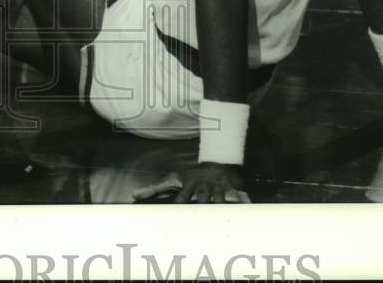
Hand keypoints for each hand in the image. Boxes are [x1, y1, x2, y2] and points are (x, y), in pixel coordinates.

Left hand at [132, 162, 249, 203]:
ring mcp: (217, 190)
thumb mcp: (172, 180)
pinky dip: (244, 200)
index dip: (181, 202)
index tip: (178, 207)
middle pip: (202, 199)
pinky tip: (248, 205)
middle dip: (202, 203)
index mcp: (190, 187)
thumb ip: (154, 189)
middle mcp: (204, 189)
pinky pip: (239, 196)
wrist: (215, 165)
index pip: (184, 198)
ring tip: (219, 215)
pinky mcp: (231, 192)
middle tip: (200, 211)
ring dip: (219, 204)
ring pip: (219, 199)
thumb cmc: (191, 178)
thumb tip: (134, 195)